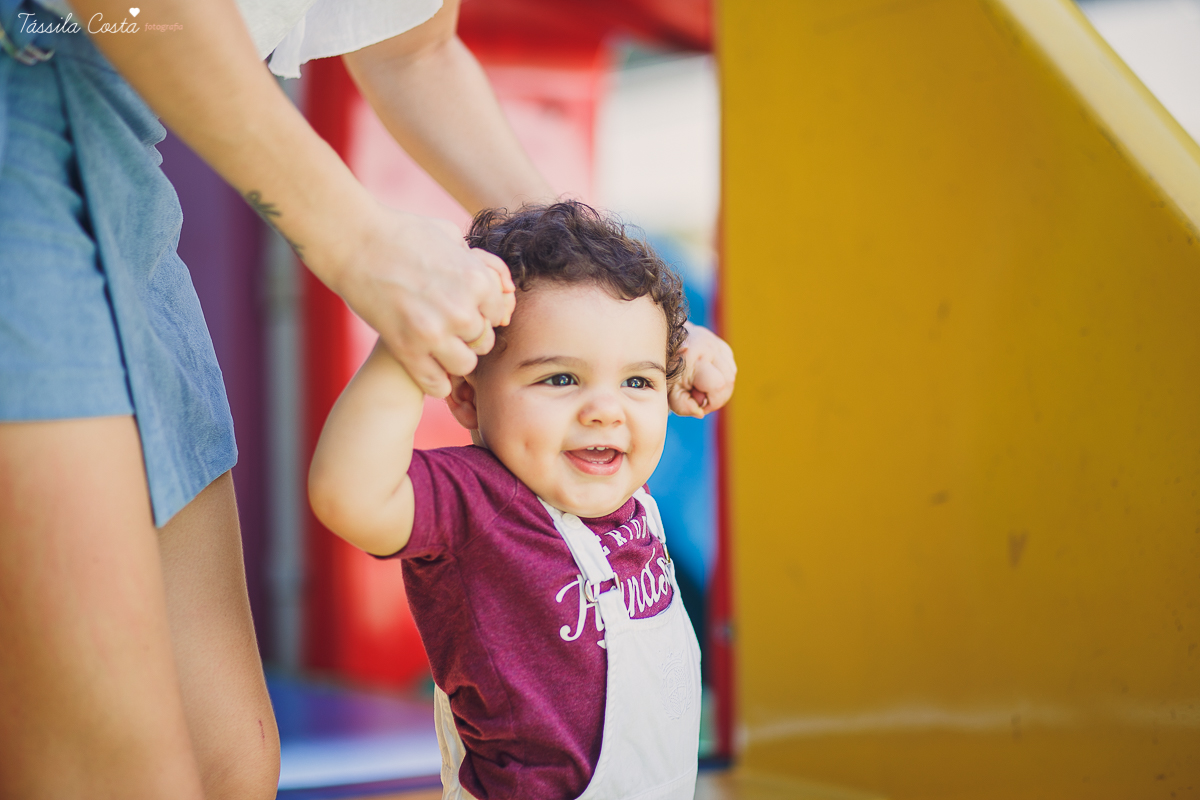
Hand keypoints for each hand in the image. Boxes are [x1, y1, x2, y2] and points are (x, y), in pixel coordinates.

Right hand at [330, 204, 513, 396]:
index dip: (482, 312)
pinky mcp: (407, 350)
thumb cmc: (403, 234)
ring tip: (438, 346)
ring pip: (465, 366)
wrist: (355, 242)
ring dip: (453, 359)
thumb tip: (506, 290)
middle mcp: (461, 310)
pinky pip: (436, 383)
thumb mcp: (451, 237)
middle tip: (449, 328)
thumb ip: (482, 263)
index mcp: (477, 281)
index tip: (465, 308)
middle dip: (469, 336)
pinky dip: (435, 380)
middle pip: (483, 342)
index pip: (499, 315)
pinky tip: (425, 365)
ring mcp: (434, 333)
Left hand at [669, 323, 736, 417]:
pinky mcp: (719, 344)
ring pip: (731, 373)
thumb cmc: (665, 372)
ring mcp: (715, 343)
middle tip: (701, 398)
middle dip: (719, 396)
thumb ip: (683, 405)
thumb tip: (700, 412)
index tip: (699, 404)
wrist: (660, 346)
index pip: (718, 386)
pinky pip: (730, 365)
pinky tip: (707, 377)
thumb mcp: (669, 392)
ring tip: (702, 387)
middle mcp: (708, 347)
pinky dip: (722, 376)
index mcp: (695, 359)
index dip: (713, 402)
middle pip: (729, 380)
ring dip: (722, 386)